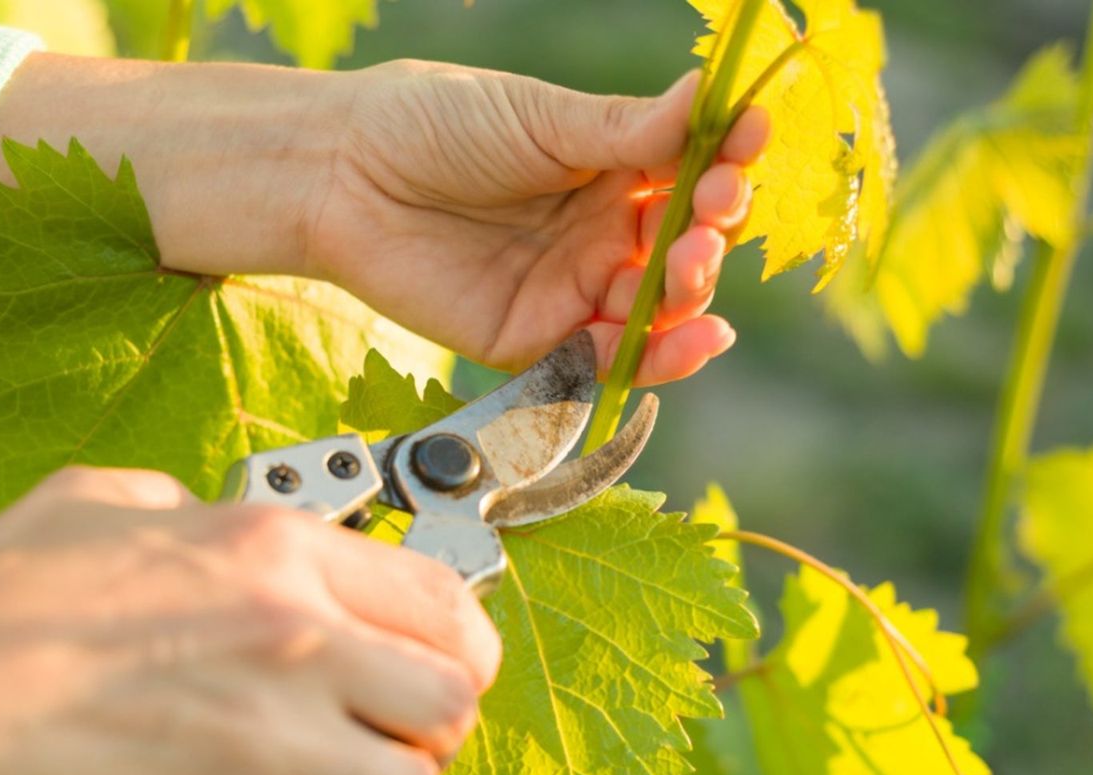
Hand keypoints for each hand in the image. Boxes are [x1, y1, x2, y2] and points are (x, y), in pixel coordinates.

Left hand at [0, 56, 766, 384]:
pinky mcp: (533, 340)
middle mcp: (599, 230)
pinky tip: (683, 339)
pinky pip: (601, 359)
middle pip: (681, 248)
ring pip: (652, 311)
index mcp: (607, 166)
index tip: (749, 141)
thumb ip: (622, 129)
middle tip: (710, 219)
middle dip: (706, 237)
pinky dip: (648, 357)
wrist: (343, 179)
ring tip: (690, 277)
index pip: (690, 173)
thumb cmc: (433, 125)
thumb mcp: (537, 117)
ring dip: (686, 300)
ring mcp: (570, 287)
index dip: (726, 162)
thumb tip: (710, 97)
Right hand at [0, 468, 499, 774]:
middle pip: (454, 695)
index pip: (444, 597)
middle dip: (435, 717)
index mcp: (277, 551)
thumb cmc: (2, 610)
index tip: (446, 660)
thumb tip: (214, 517)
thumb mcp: (104, 502)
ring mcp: (279, 739)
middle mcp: (299, 637)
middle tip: (393, 725)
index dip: (462, 639)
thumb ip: (188, 502)